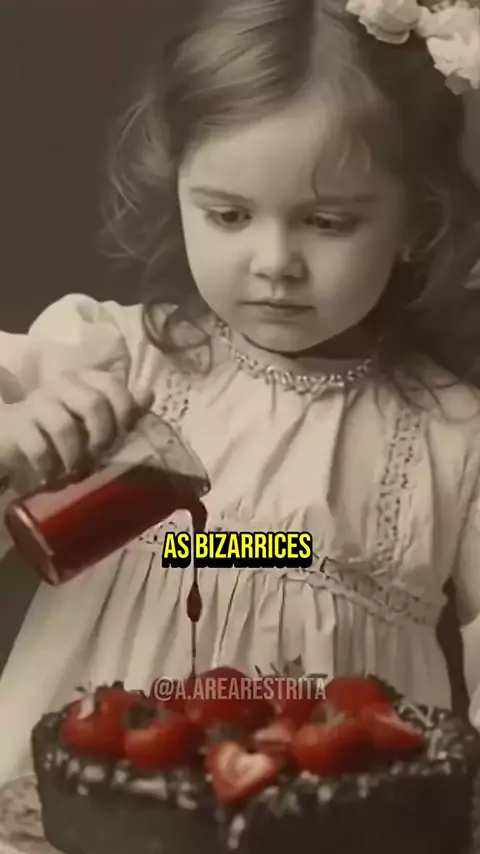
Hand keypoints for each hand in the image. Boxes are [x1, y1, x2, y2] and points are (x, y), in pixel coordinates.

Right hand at [0, 369, 152, 491]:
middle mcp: (60, 385)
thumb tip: (149, 395)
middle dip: (102, 435)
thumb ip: (121, 407)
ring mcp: (35, 403)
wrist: (10, 437)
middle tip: (99, 455)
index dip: (124, 410)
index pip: (112, 384)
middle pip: (93, 403)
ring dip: (75, 456)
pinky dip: (49, 467)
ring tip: (75, 470)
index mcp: (83, 379)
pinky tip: (51, 475)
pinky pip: (38, 446)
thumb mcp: (92, 418)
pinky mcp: (15, 425)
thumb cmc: (58, 428)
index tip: (123, 434)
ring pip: (65, 426)